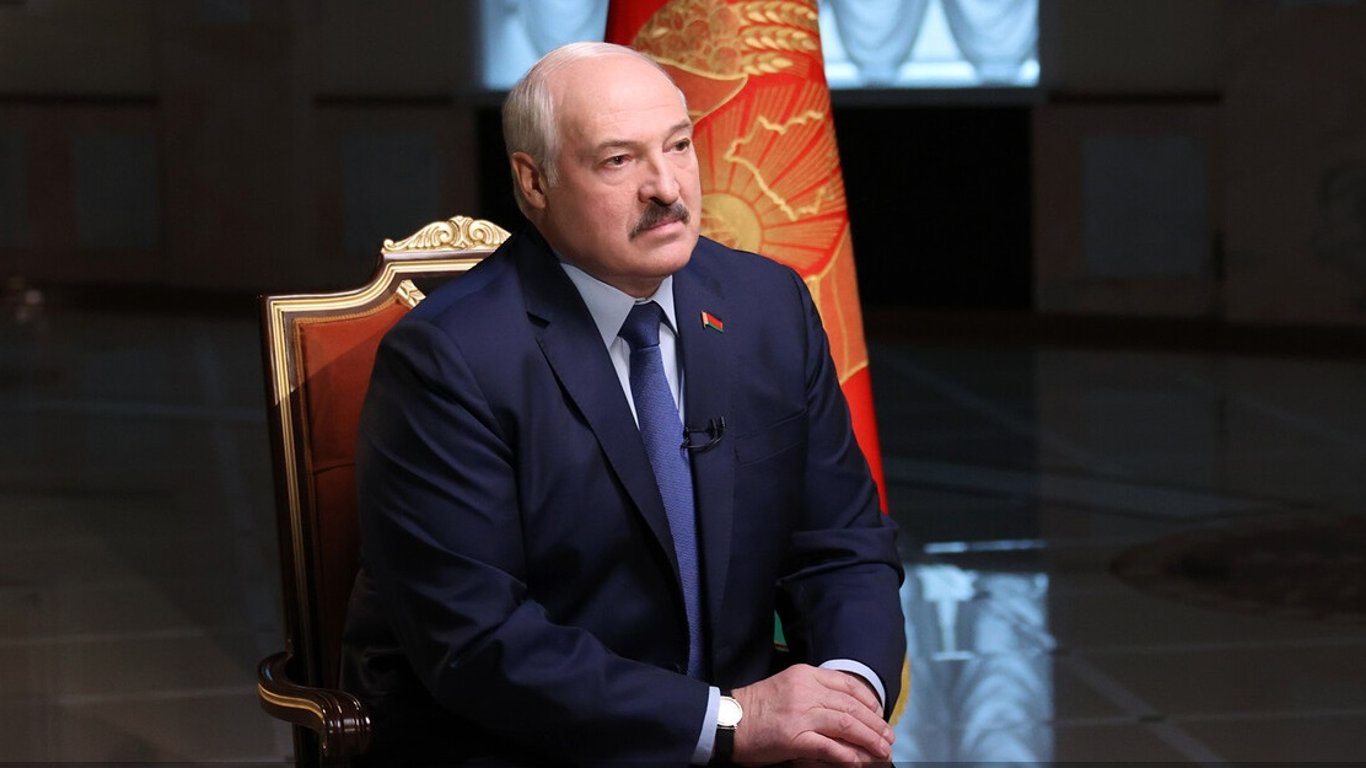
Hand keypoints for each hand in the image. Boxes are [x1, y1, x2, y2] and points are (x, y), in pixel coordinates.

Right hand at [730, 664, 893, 764]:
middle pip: (852, 707)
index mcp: (805, 674)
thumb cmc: (757, 706)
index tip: (880, 714)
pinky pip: (830, 747)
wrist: (727, 720)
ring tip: (882, 751)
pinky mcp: (794, 737)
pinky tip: (859, 762)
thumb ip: (815, 692)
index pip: (847, 685)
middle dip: (875, 724)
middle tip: (888, 738)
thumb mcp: (788, 687)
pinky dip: (848, 755)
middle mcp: (806, 690)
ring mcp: (801, 713)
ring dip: (869, 740)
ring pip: (846, 725)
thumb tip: (846, 710)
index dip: (869, 701)